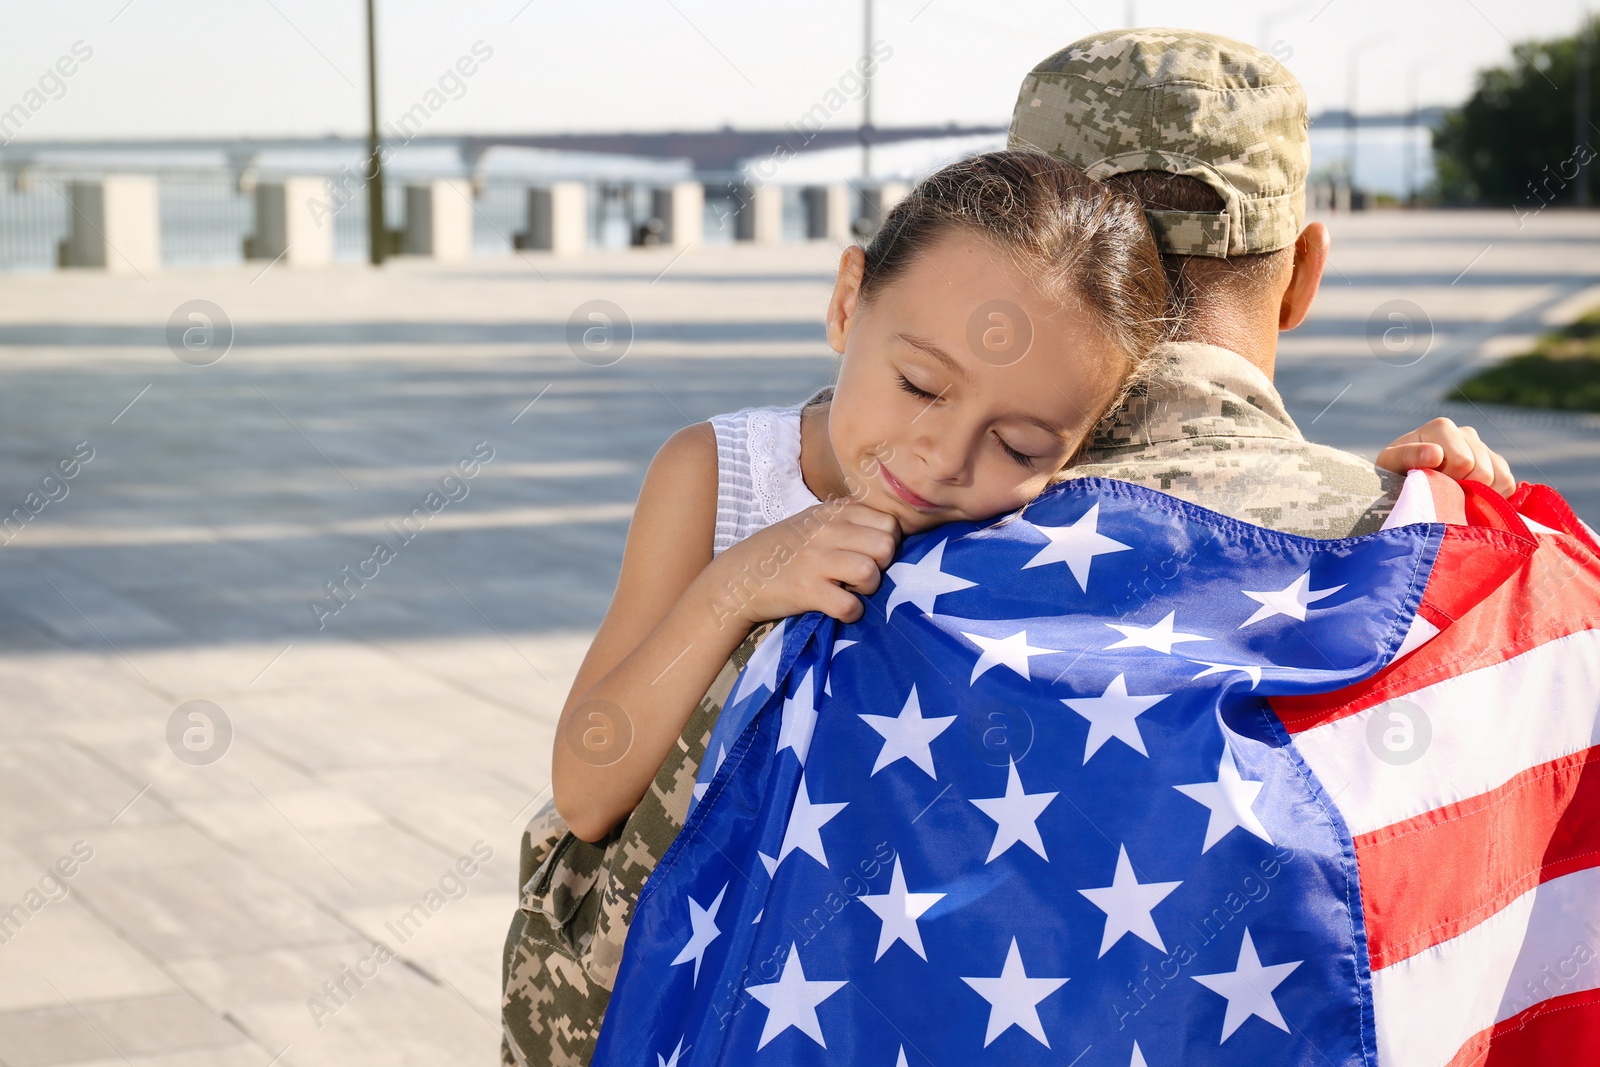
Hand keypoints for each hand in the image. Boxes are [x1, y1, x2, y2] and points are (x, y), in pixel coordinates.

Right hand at [712, 500, 902, 625]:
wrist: (739, 576)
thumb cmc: (783, 550)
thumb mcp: (813, 520)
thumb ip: (847, 517)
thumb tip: (886, 521)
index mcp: (833, 513)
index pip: (889, 522)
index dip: (888, 543)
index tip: (870, 554)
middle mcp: (827, 531)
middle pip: (886, 546)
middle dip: (882, 566)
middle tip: (862, 575)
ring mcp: (816, 560)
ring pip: (870, 572)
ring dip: (868, 589)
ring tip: (850, 590)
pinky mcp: (806, 590)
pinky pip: (849, 605)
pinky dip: (850, 612)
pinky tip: (839, 608)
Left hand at [1375, 417, 1515, 497]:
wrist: (1402, 485)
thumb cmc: (1392, 474)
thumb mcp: (1390, 464)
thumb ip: (1408, 456)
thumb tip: (1436, 453)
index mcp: (1442, 427)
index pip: (1464, 461)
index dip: (1449, 480)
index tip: (1429, 484)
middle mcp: (1466, 433)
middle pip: (1483, 472)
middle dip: (1462, 489)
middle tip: (1441, 493)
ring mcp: (1483, 448)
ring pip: (1499, 478)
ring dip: (1478, 495)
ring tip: (1454, 496)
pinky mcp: (1496, 464)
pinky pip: (1508, 484)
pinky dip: (1492, 497)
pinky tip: (1470, 498)